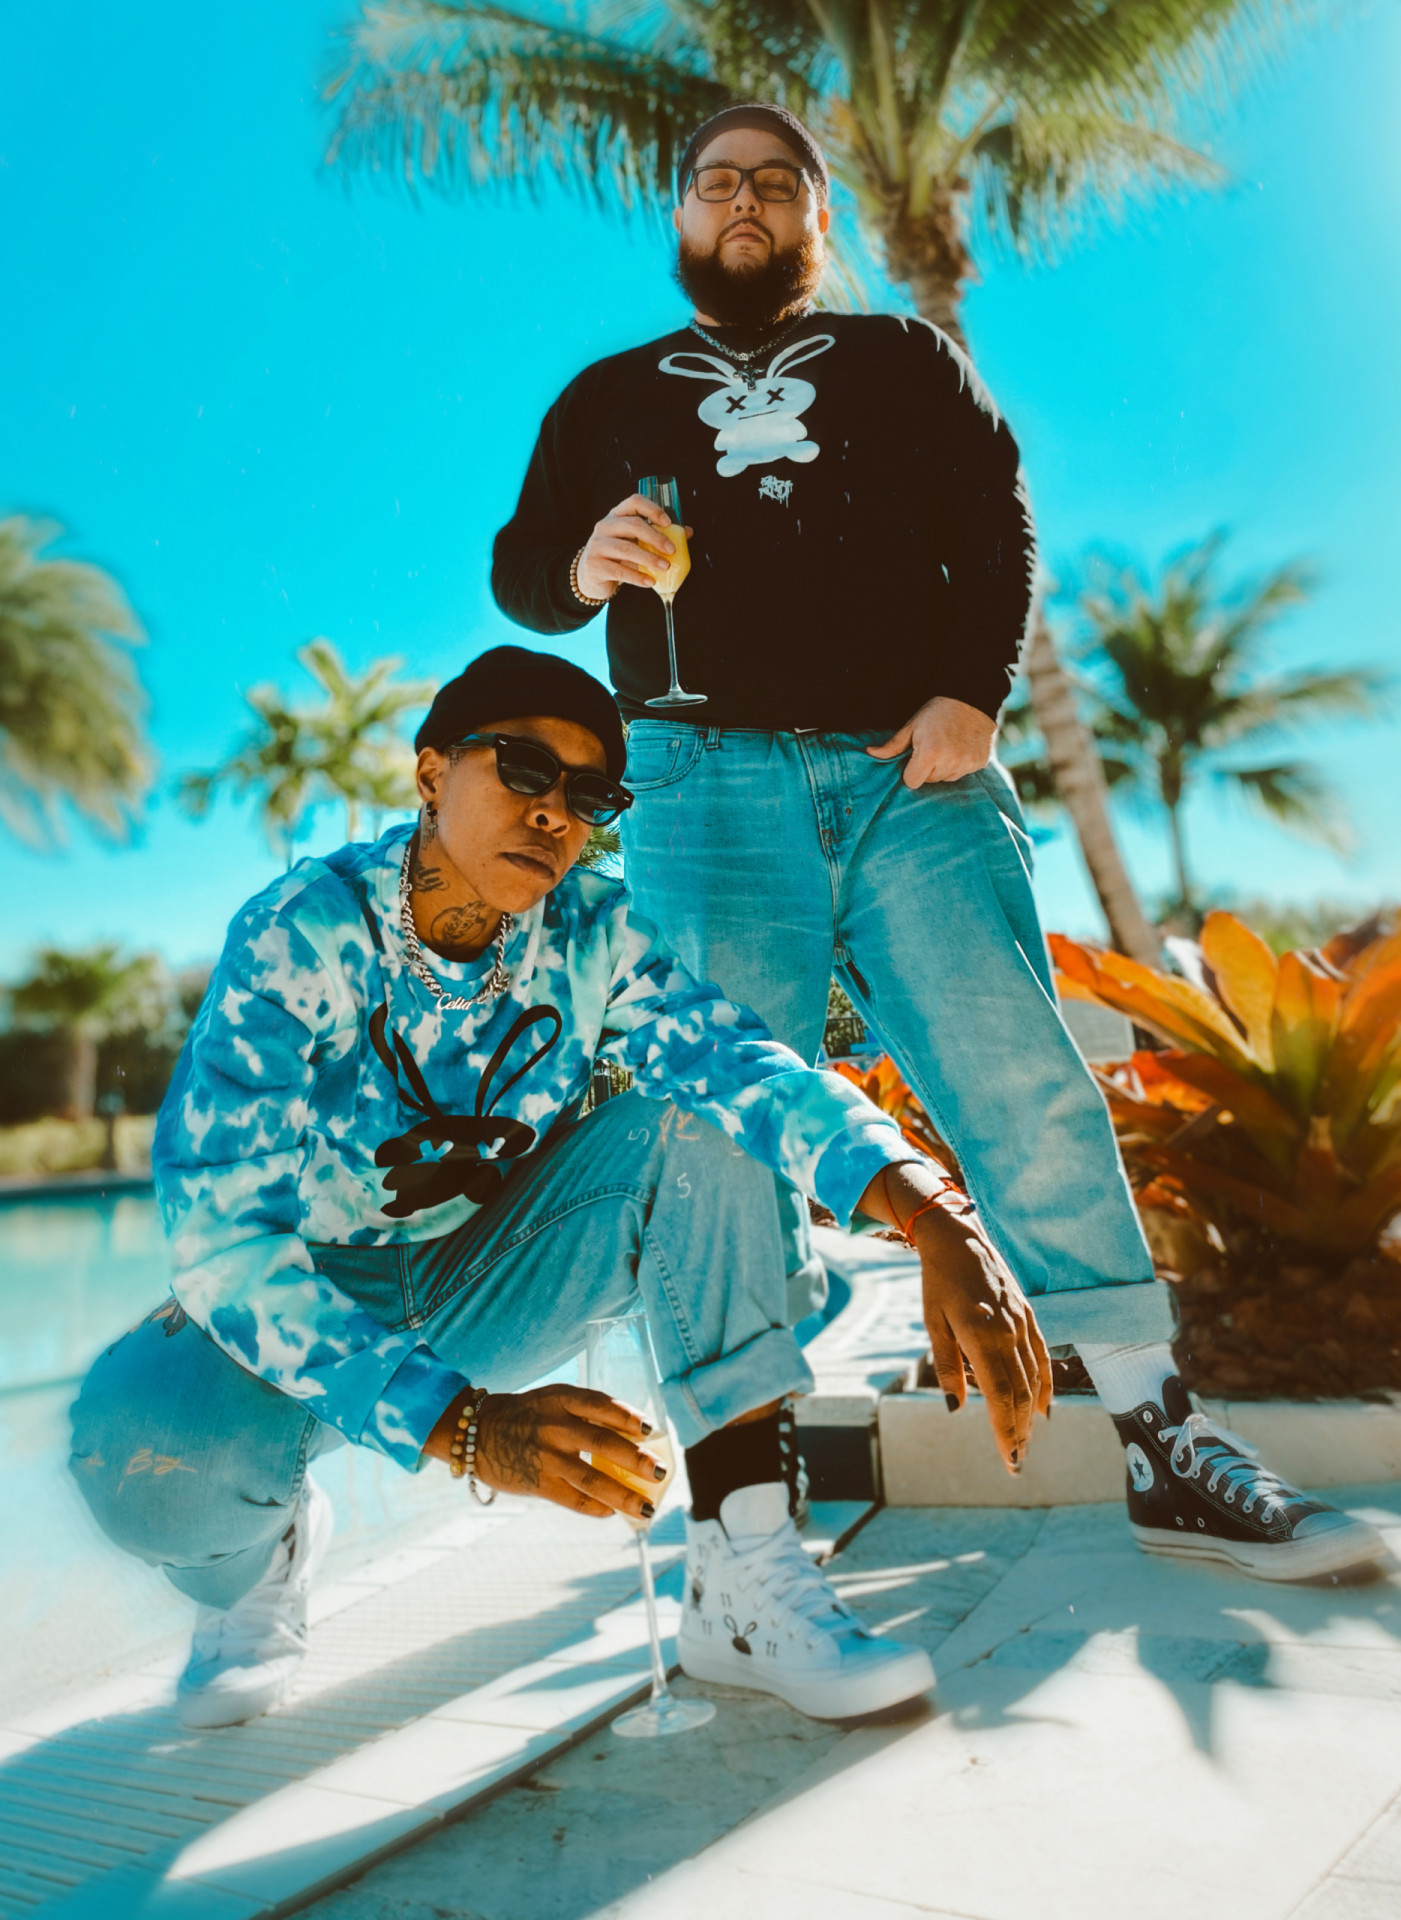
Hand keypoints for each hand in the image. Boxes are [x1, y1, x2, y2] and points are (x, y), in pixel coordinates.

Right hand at [425, 1384, 666, 1519]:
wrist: (476, 1433)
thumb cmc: (527, 1415)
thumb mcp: (553, 1400)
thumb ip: (586, 1413)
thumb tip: (633, 1434)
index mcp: (560, 1399)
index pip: (600, 1405)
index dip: (627, 1417)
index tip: (650, 1429)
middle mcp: (554, 1426)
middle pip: (602, 1444)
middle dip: (635, 1460)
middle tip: (661, 1472)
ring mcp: (546, 1457)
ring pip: (591, 1479)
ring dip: (622, 1495)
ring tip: (646, 1508)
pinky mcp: (537, 1483)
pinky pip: (572, 1499)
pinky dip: (595, 1507)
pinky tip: (612, 1513)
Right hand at [576, 493, 692, 600]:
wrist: (590, 576)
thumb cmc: (617, 555)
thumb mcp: (634, 542)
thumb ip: (657, 536)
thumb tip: (687, 532)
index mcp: (616, 515)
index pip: (634, 502)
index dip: (652, 509)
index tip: (668, 522)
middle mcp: (604, 526)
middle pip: (633, 525)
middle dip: (656, 537)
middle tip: (671, 550)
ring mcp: (597, 545)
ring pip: (626, 549)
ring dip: (649, 558)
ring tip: (665, 567)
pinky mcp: (594, 565)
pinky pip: (620, 571)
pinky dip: (638, 577)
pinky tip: (650, 582)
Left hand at [858, 1162, 1051, 1471]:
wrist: (959, 1239)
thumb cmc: (939, 1283)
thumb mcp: (934, 1324)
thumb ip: (947, 1367)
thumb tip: (956, 1408)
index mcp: (982, 1336)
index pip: (1001, 1396)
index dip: (1007, 1431)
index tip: (1009, 1459)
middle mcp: (1008, 1332)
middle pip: (1021, 1394)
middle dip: (1019, 1432)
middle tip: (1017, 1462)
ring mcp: (1023, 1323)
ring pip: (1034, 1379)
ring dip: (1031, 1415)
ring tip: (1026, 1442)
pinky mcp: (1028, 1315)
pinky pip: (1042, 1357)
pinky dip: (1045, 1385)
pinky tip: (1043, 1409)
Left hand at [866, 695, 995, 789]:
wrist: (971, 697)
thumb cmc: (937, 711)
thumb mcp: (912, 726)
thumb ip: (892, 745)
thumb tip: (870, 753)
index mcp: (930, 755)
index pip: (912, 782)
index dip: (911, 771)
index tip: (915, 757)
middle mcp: (950, 763)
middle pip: (929, 780)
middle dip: (927, 768)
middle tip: (932, 747)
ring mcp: (966, 764)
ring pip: (946, 778)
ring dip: (944, 767)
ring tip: (947, 746)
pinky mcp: (979, 763)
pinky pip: (962, 773)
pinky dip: (960, 763)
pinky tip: (960, 746)